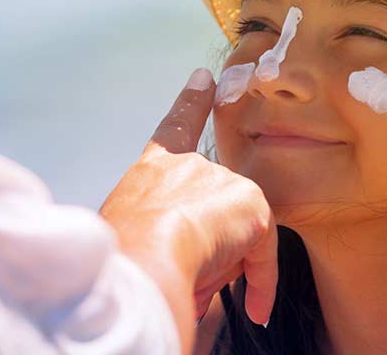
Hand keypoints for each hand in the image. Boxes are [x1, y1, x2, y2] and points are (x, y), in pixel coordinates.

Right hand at [100, 68, 277, 347]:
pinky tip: (256, 309)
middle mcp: (187, 166)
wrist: (144, 262)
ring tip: (190, 282)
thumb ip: (156, 231)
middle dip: (206, 250)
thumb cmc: (123, 260)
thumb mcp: (128, 236)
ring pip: (234, 238)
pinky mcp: (252, 204)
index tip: (205, 77)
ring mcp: (221, 181)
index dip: (190, 102)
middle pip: (213, 211)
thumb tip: (189, 259)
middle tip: (181, 272)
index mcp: (152, 170)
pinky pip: (263, 256)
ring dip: (218, 270)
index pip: (175, 127)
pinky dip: (261, 284)